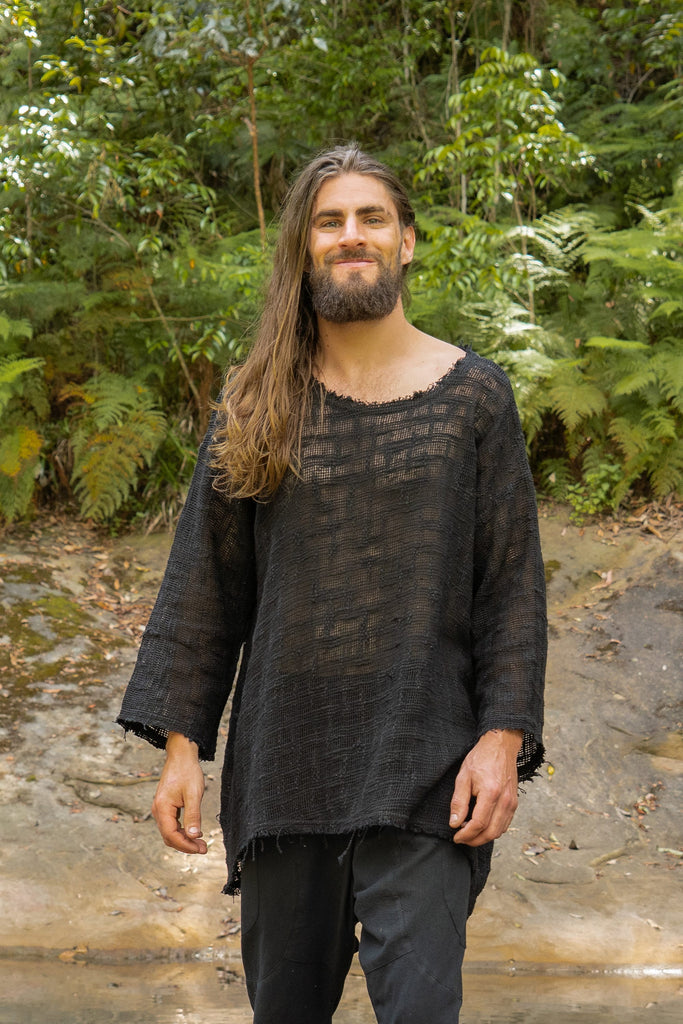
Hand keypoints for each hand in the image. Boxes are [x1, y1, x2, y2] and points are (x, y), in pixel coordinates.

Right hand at [151, 732, 207, 853]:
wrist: (181, 756)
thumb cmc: (188, 772)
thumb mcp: (194, 794)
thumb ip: (193, 816)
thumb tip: (194, 836)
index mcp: (162, 808)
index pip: (171, 835)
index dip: (186, 845)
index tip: (201, 849)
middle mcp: (158, 810)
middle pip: (169, 836)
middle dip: (186, 845)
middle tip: (204, 848)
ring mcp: (160, 808)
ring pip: (170, 832)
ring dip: (184, 839)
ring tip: (201, 842)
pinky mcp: (165, 806)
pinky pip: (172, 824)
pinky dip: (182, 831)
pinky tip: (195, 831)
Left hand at [449, 729, 522, 846]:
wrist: (501, 746)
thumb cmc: (481, 758)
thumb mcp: (463, 776)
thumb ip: (458, 801)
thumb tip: (455, 823)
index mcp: (491, 792)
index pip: (478, 824)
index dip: (466, 834)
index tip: (456, 836)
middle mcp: (505, 800)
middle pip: (491, 832)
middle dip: (475, 840)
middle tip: (462, 838)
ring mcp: (512, 802)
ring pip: (500, 831)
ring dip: (484, 837)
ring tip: (469, 832)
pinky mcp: (514, 802)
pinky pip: (505, 824)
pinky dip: (493, 830)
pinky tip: (482, 825)